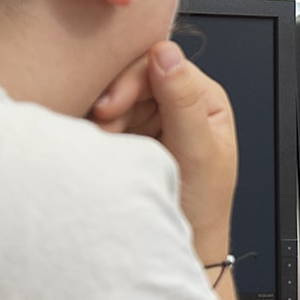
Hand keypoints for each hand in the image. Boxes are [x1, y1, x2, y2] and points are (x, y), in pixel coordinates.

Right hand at [91, 42, 237, 263]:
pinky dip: (97, 130)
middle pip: (133, 78)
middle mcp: (176, 102)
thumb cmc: (203, 208)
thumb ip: (183, 102)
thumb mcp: (198, 152)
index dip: (131, 80)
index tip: (110, 106)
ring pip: (115, 96)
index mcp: (202, 98)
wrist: (184, 246)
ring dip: (102, 116)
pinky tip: (99, 144)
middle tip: (102, 126)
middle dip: (114, 101)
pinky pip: (104, 118)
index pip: (160, 65)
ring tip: (105, 142)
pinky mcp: (128, 136)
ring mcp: (150, 119)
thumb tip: (167, 53)